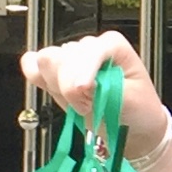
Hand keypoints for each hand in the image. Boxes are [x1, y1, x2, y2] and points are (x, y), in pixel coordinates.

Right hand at [17, 30, 171, 164]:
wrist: (133, 127)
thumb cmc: (139, 109)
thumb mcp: (132, 101)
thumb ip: (106, 89)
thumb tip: (80, 85)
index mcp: (112, 45)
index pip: (86, 51)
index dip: (82, 75)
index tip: (87, 96)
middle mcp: (89, 47)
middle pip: (60, 55)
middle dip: (69, 85)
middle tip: (87, 105)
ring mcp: (72, 60)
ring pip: (46, 61)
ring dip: (57, 85)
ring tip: (77, 102)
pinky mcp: (57, 75)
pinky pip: (33, 65)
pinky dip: (37, 77)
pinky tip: (50, 89)